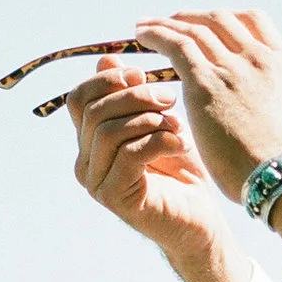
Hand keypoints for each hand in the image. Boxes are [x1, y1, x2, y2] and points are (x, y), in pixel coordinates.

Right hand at [66, 54, 221, 262]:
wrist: (202, 221)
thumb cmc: (183, 172)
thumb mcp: (158, 123)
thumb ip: (131, 97)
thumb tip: (108, 60)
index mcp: (89, 142)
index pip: (79, 99)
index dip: (107, 80)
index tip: (142, 74)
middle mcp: (85, 163)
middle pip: (94, 111)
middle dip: (135, 97)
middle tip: (170, 99)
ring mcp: (96, 183)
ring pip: (109, 131)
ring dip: (149, 120)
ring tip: (179, 126)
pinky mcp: (114, 198)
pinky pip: (129, 154)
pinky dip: (159, 141)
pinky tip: (182, 145)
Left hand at [131, 11, 281, 204]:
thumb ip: (272, 106)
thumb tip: (263, 116)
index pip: (254, 21)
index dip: (227, 19)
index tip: (209, 25)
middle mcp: (259, 57)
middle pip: (220, 19)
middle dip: (193, 17)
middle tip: (173, 22)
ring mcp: (233, 67)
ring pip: (195, 28)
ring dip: (167, 23)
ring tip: (146, 27)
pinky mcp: (207, 82)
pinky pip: (176, 44)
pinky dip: (157, 35)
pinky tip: (141, 36)